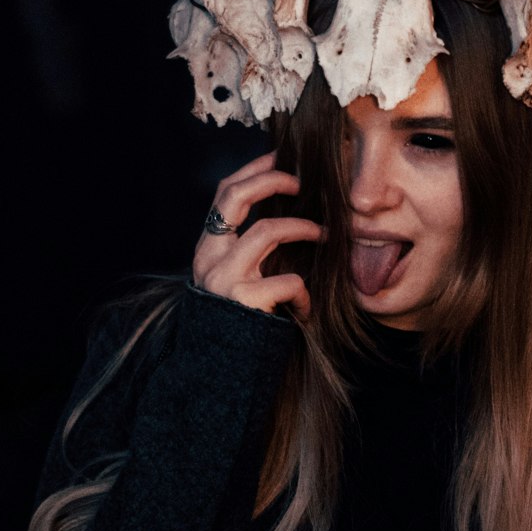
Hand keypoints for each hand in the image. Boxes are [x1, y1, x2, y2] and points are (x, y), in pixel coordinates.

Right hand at [191, 151, 322, 319]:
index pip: (225, 192)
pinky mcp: (244, 301)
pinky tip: (306, 311)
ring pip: (267, 230)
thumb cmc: (239, 321)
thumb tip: (287, 211)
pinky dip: (304, 294)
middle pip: (236, 196)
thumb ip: (249, 250)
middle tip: (303, 182)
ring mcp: (223, 277)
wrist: (220, 373)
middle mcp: (209, 257)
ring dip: (303, 228)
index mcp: (207, 247)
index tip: (282, 157)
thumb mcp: (236, 279)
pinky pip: (288, 281)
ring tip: (325, 236)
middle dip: (272, 180)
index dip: (254, 169)